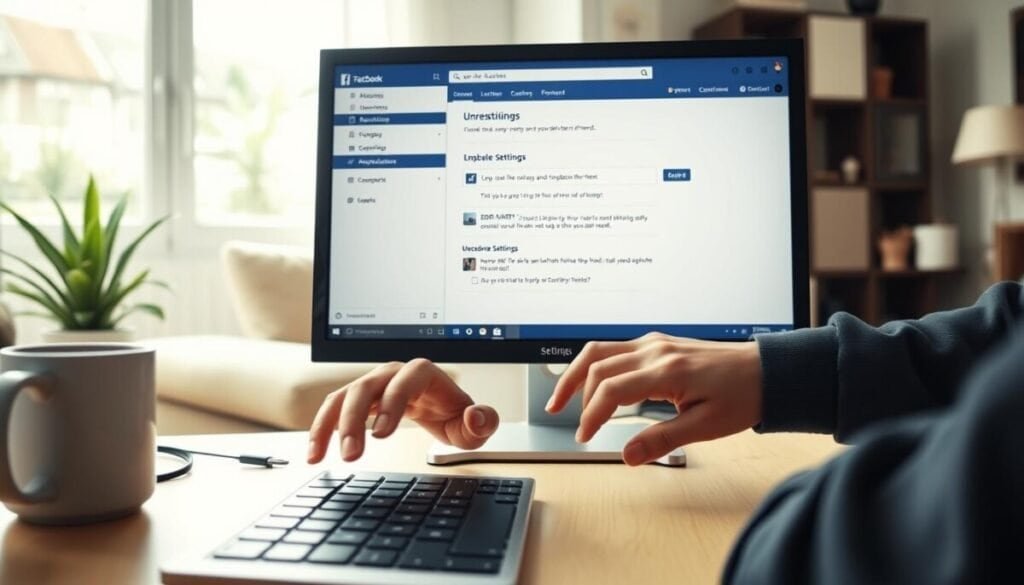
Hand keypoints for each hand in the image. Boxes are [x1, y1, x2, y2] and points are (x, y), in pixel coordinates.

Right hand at [307, 359, 498, 462]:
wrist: (441, 408)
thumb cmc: (456, 414)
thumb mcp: (474, 423)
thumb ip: (483, 421)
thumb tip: (476, 416)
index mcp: (423, 374)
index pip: (405, 380)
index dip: (392, 403)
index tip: (381, 434)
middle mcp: (393, 374)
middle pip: (367, 387)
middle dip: (354, 420)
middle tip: (351, 454)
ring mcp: (373, 384)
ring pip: (344, 396)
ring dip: (330, 425)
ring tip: (321, 456)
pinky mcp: (358, 399)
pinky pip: (334, 408)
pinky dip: (321, 428)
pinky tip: (314, 452)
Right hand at [546, 332, 762, 465]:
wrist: (766, 371)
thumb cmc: (742, 396)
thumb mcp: (705, 426)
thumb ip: (662, 439)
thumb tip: (627, 455)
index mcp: (666, 370)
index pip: (612, 390)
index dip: (592, 415)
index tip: (586, 437)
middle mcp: (655, 350)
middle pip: (596, 365)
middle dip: (575, 393)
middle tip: (564, 419)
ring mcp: (655, 344)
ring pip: (600, 350)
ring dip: (577, 373)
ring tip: (561, 397)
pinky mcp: (658, 345)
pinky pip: (615, 350)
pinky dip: (596, 367)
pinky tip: (593, 385)